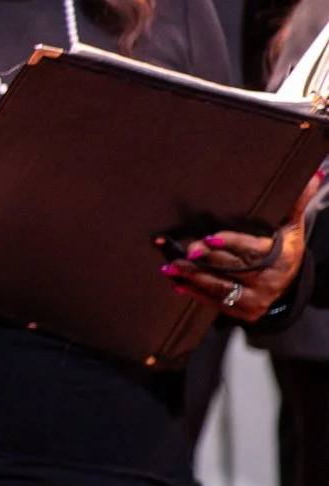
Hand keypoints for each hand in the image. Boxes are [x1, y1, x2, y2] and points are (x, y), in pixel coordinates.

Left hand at [165, 173, 316, 320]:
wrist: (292, 286)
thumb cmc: (286, 250)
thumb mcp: (293, 228)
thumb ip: (296, 203)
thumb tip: (314, 174)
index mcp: (280, 258)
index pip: (251, 249)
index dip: (229, 243)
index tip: (208, 238)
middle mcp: (268, 281)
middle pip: (231, 268)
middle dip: (205, 259)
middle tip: (184, 250)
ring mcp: (256, 299)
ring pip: (220, 287)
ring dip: (194, 277)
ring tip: (172, 266)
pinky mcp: (244, 311)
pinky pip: (218, 303)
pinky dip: (197, 294)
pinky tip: (179, 285)